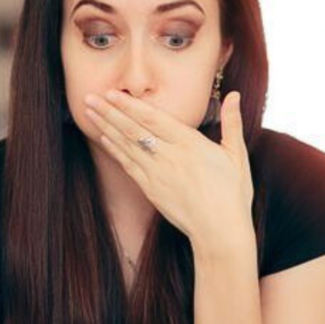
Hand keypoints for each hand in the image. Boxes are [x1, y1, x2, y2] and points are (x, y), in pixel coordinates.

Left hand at [83, 89, 253, 242]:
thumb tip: (235, 95)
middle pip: (133, 128)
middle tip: (89, 96)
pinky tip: (103, 137)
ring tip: (88, 112)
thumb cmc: (231, 194)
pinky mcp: (151, 189)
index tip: (112, 93)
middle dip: (109, 111)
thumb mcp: (236, 155)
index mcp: (190, 143)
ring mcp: (157, 173)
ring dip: (106, 126)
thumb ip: (232, 122)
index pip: (153, 118)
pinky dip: (115, 150)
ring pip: (126, 145)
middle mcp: (169, 156)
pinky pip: (128, 165)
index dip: (130, 104)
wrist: (219, 230)